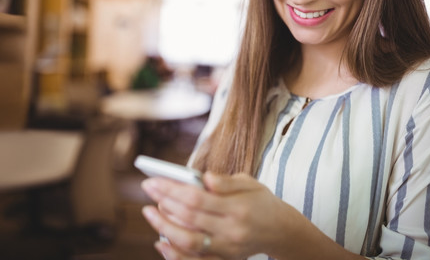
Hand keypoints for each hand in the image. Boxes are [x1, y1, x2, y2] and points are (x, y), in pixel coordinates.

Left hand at [141, 172, 297, 258]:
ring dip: (164, 228)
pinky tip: (161, 240)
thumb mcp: (250, 183)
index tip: (153, 181)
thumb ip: (225, 182)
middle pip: (189, 218)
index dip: (171, 189)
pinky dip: (174, 253)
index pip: (196, 198)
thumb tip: (202, 177)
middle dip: (163, 203)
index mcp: (238, 207)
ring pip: (188, 242)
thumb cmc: (262, 202)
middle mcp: (231, 230)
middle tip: (148, 190)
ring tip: (151, 213)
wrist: (281, 231)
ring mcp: (227, 248)